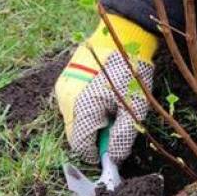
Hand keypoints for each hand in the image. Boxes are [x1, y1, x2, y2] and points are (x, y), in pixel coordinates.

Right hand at [55, 14, 157, 163]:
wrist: (122, 36)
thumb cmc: (131, 72)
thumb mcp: (134, 109)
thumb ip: (121, 137)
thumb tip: (113, 159)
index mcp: (83, 108)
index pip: (80, 147)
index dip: (96, 154)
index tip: (111, 151)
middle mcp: (66, 100)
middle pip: (75, 135)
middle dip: (94, 137)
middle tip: (115, 123)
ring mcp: (62, 89)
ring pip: (73, 120)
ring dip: (90, 122)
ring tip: (110, 106)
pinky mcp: (64, 80)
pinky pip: (72, 105)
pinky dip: (85, 108)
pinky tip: (101, 96)